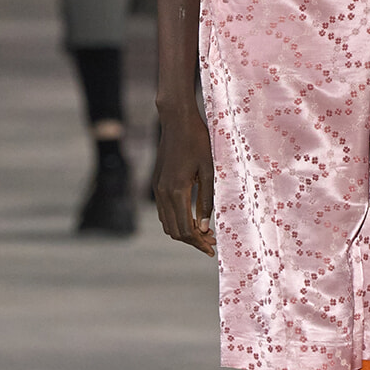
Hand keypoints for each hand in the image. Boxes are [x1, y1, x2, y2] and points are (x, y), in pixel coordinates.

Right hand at [153, 108, 216, 254]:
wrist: (177, 121)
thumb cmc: (198, 142)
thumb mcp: (209, 170)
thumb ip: (207, 200)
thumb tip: (206, 227)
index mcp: (177, 191)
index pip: (185, 229)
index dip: (199, 242)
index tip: (212, 248)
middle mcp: (163, 193)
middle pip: (174, 231)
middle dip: (193, 241)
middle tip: (211, 243)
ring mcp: (157, 188)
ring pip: (167, 223)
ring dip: (184, 232)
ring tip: (203, 234)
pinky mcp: (157, 183)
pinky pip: (164, 212)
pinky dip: (176, 221)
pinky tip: (192, 219)